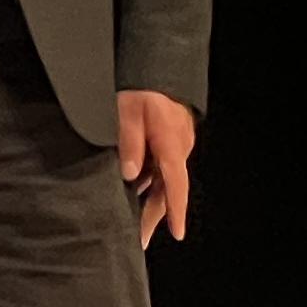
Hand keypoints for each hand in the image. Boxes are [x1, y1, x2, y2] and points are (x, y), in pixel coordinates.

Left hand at [116, 90, 195, 247]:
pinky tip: (135, 188)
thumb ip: (130, 145)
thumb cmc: (142, 88)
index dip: (175, 213)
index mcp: (171, 148)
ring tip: (133, 221)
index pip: (175, 188)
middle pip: (168, 191)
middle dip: (155, 216)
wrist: (160, 66)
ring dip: (151, 199)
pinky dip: (149, 181)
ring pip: (164, 179)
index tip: (176, 235)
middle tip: (139, 240)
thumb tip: (131, 176)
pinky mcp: (170, 138)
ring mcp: (176, 144)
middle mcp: (178, 150)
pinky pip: (161, 166)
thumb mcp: (127, 114)